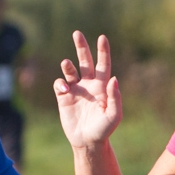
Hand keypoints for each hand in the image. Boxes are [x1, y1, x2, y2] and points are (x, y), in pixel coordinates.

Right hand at [54, 31, 122, 150]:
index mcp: (102, 86)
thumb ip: (115, 97)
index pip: (103, 64)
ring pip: (70, 70)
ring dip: (68, 65)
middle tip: (77, 33)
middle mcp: (88, 84)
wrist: (87, 141)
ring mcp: (75, 90)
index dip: (103, 51)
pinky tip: (63, 89)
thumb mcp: (114, 115)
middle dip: (81, 47)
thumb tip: (114, 78)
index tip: (102, 38)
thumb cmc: (104, 130)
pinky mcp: (63, 97)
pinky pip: (59, 84)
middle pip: (85, 61)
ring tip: (66, 64)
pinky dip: (60, 82)